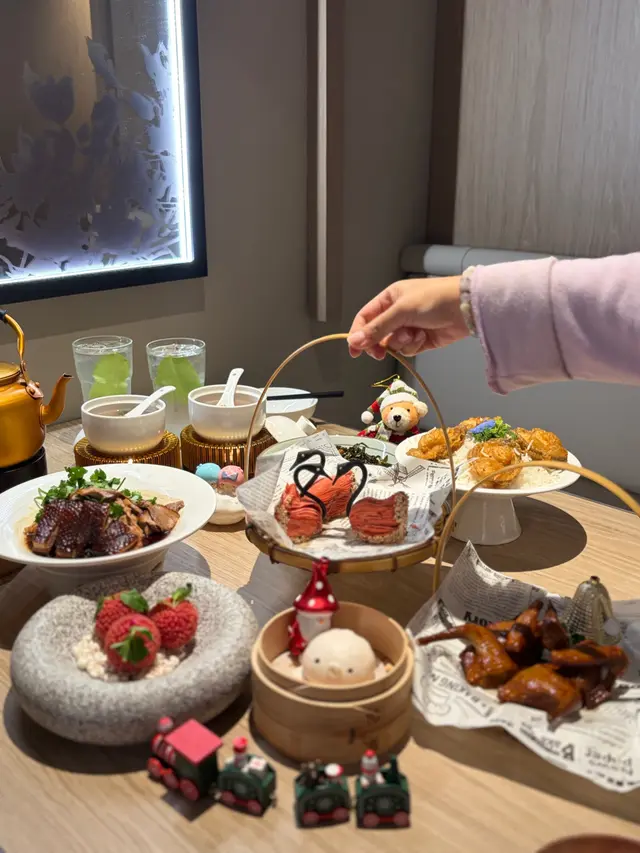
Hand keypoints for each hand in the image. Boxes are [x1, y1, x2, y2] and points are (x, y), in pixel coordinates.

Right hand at [347, 276, 467, 358]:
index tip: (354, 351)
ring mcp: (409, 327)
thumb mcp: (401, 311)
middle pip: (376, 335)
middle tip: (381, 353)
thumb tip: (354, 341)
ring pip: (392, 344)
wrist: (466, 308)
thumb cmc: (434, 300)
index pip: (365, 318)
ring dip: (401, 342)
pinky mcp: (421, 340)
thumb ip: (377, 328)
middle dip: (379, 344)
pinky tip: (424, 337)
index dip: (357, 334)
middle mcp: (396, 312)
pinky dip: (414, 345)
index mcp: (389, 299)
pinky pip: (408, 349)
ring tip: (414, 334)